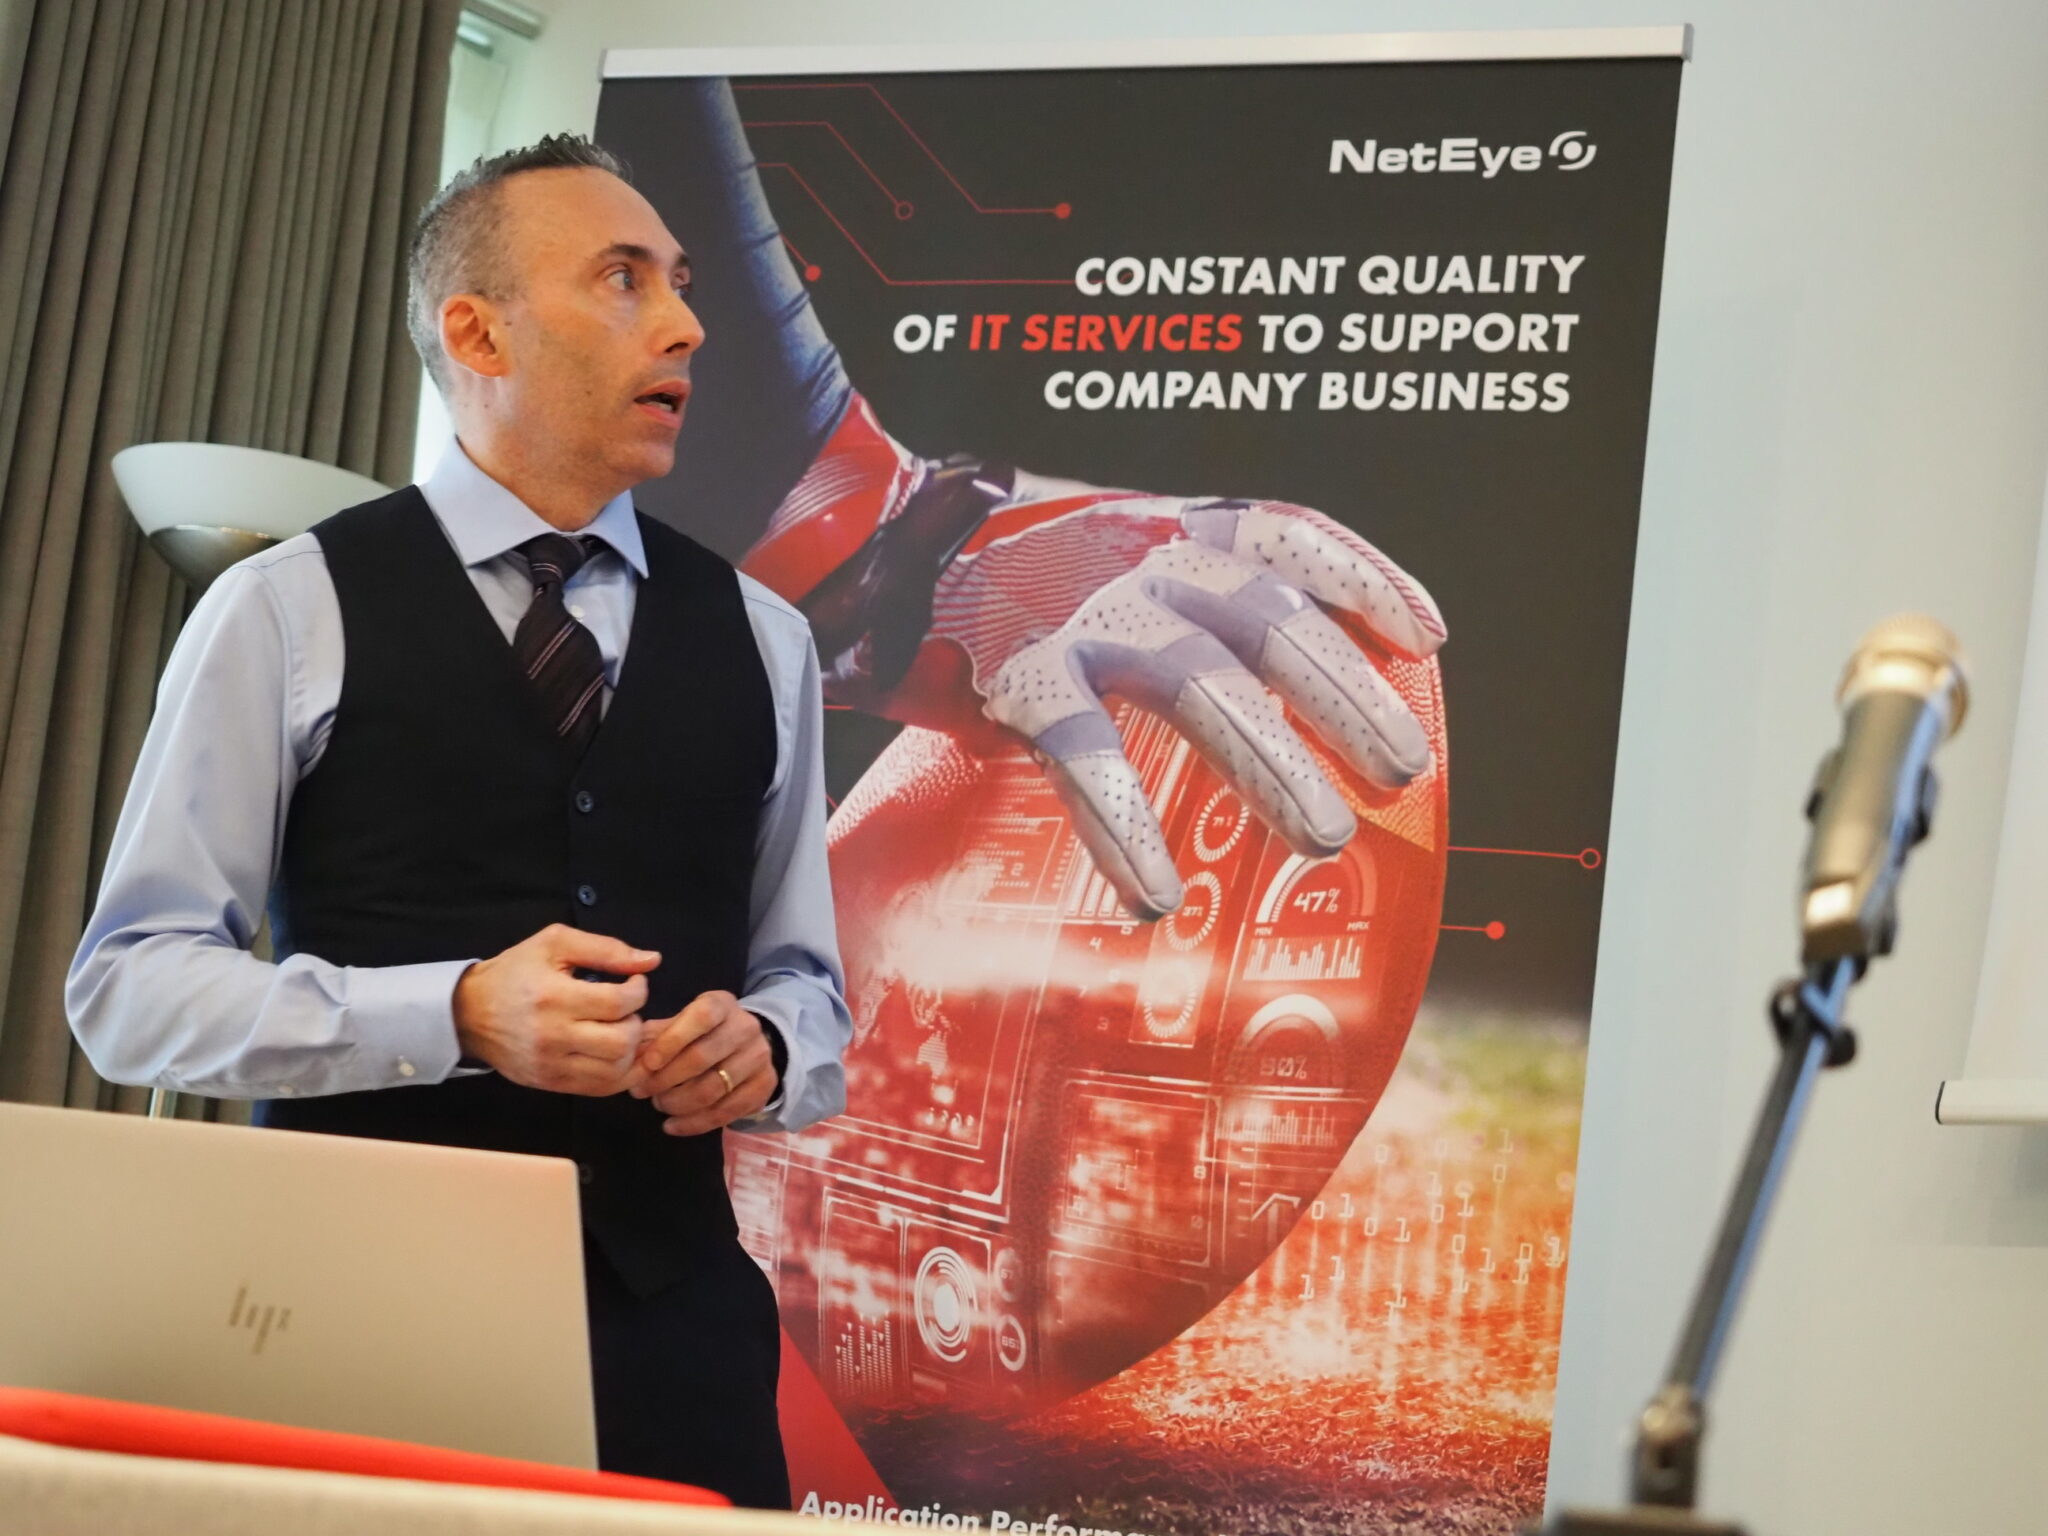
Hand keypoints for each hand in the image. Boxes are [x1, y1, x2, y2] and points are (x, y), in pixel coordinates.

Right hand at [452, 923, 658, 1095]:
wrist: (468, 1012)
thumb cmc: (515, 972)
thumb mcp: (555, 944)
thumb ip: (606, 949)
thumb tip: (651, 960)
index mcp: (554, 996)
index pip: (619, 1003)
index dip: (639, 990)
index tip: (633, 982)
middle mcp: (552, 1035)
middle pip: (622, 1042)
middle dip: (636, 1022)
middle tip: (626, 1010)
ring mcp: (551, 1065)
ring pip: (615, 1071)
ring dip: (630, 1050)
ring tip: (620, 1030)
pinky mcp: (550, 1083)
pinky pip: (600, 1089)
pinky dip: (618, 1072)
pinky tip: (614, 1052)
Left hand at [630, 989, 778, 1134]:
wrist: (748, 1047)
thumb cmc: (703, 1033)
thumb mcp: (681, 1023)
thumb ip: (655, 1035)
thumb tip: (629, 1054)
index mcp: (723, 1004)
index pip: (701, 1017)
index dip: (672, 1041)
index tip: (647, 1064)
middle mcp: (746, 1027)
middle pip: (702, 1057)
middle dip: (665, 1079)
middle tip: (641, 1091)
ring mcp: (759, 1057)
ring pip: (712, 1089)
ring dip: (677, 1103)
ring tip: (659, 1105)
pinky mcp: (764, 1086)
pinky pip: (726, 1112)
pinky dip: (694, 1124)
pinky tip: (672, 1125)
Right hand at [742, 395, 1446, 921]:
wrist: (879, 546)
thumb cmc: (1013, 567)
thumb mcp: (1114, 544)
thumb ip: (1184, 592)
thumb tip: (1267, 684)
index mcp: (1172, 523)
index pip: (1289, 535)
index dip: (1365, 580)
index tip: (1427, 637)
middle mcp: (1142, 555)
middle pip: (1268, 622)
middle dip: (1342, 697)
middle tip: (1402, 770)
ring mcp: (1083, 611)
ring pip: (1199, 685)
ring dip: (1268, 763)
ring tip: (1321, 838)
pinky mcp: (1019, 673)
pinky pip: (1084, 756)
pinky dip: (1123, 823)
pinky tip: (1154, 891)